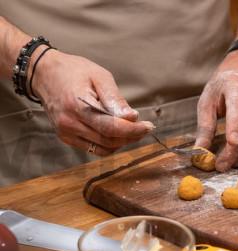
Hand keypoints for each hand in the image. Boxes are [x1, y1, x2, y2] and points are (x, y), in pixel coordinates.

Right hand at [32, 48, 153, 155]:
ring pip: (102, 148)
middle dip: (131, 136)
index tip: (148, 126)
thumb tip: (132, 117)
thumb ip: (115, 98)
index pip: (110, 127)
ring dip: (122, 142)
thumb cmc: (74, 71)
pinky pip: (93, 149)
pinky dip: (109, 145)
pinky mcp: (66, 137)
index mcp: (78, 106)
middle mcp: (70, 123)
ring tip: (133, 130)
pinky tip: (117, 134)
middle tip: (144, 128)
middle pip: (108, 140)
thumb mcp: (99, 76)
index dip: (132, 130)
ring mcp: (66, 133)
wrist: (44, 74)